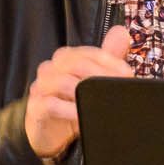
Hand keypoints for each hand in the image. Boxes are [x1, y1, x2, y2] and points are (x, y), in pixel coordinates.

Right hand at [24, 24, 133, 158]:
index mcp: (65, 59)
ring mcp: (41, 88)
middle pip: (75, 64)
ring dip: (86, 93)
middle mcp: (51, 70)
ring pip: (63, 82)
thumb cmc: (70, 103)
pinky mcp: (36, 109)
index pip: (87, 53)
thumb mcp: (92, 80)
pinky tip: (83, 116)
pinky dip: (70, 110)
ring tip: (102, 103)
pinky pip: (51, 105)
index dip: (109, 62)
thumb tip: (122, 32)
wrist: (48, 132)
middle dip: (100, 77)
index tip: (127, 75)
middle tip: (118, 90)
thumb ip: (107, 57)